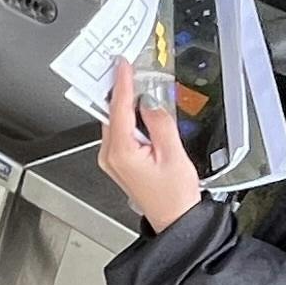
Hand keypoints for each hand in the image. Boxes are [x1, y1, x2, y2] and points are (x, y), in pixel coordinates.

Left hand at [99, 60, 205, 232]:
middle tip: (129, 68)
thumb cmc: (175, 197)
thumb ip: (160, 123)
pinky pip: (120, 132)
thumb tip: (149, 100)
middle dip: (121, 90)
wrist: (175, 220)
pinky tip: (141, 111)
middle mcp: (110, 156)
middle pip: (111, 113)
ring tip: (139, 86)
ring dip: (126, 104)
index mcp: (121, 153)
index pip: (117, 109)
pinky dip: (129, 118)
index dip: (120, 83)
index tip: (121, 65)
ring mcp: (112, 159)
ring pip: (115, 121)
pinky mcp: (118, 161)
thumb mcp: (174, 155)